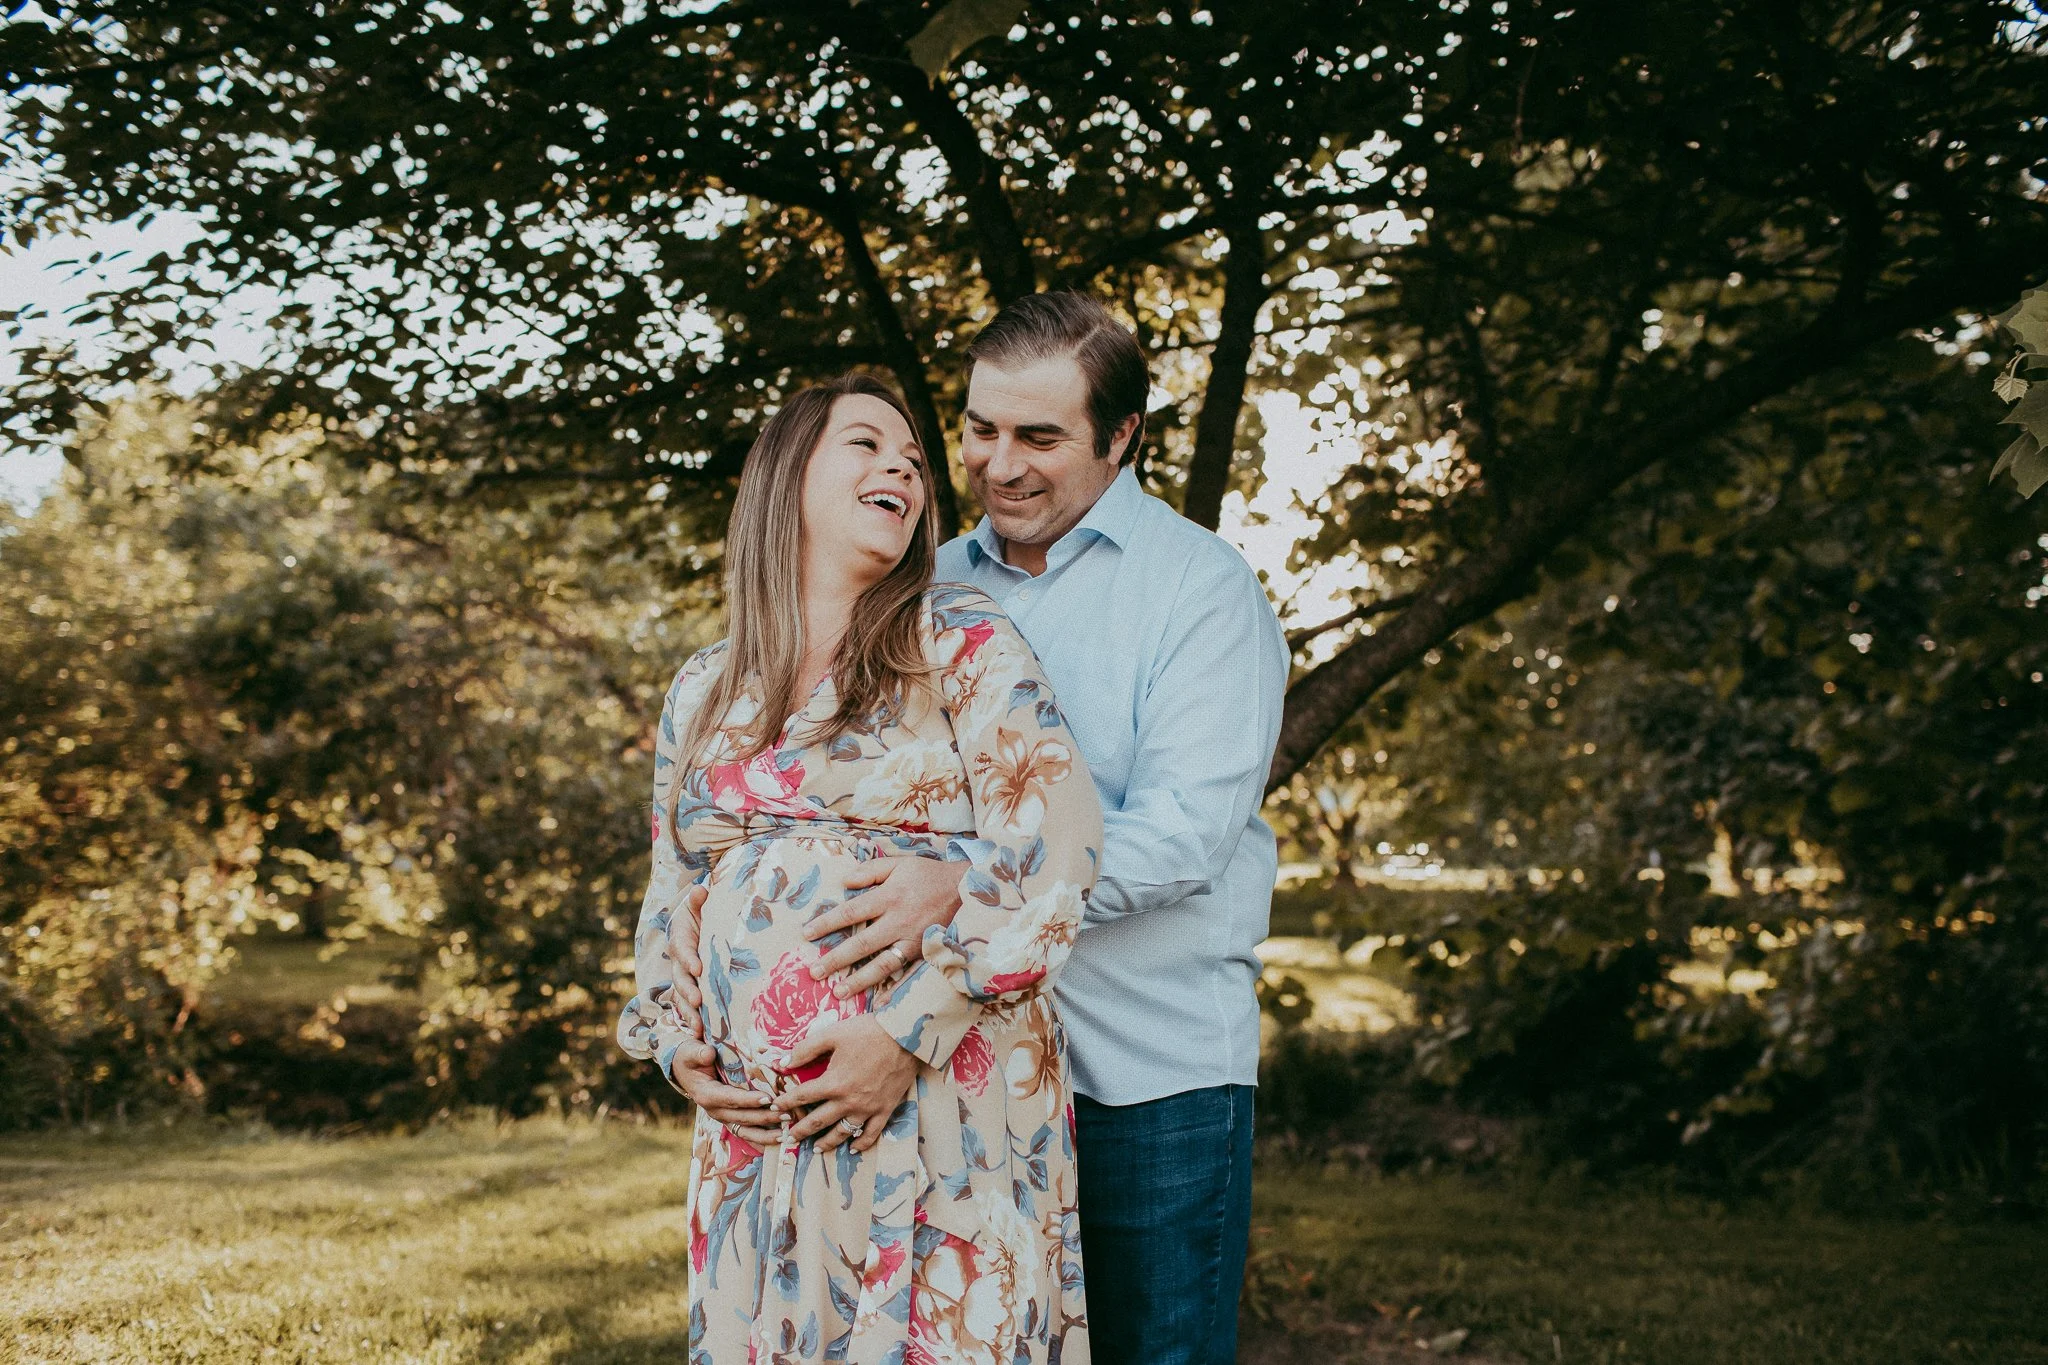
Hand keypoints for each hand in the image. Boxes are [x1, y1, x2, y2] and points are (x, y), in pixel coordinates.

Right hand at [669, 1053, 784, 1146]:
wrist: (683, 1069)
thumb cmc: (690, 1057)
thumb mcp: (690, 1052)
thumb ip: (699, 1053)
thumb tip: (708, 1053)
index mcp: (706, 1095)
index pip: (731, 1099)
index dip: (749, 1100)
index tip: (768, 1098)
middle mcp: (715, 1110)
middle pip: (743, 1117)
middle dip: (765, 1117)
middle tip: (788, 1113)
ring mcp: (723, 1117)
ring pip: (746, 1130)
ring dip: (766, 1133)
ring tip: (787, 1132)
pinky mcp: (729, 1119)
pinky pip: (746, 1132)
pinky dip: (762, 1137)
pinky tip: (779, 1139)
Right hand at [671, 883, 709, 1025]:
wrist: (705, 925)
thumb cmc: (705, 913)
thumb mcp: (701, 905)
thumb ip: (699, 900)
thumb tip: (701, 889)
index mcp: (681, 938)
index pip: (681, 948)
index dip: (688, 958)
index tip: (698, 968)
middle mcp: (679, 961)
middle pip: (679, 978)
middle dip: (688, 991)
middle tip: (699, 1001)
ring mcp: (684, 978)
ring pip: (682, 997)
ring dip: (689, 1012)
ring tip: (699, 1027)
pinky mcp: (693, 991)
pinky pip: (689, 1007)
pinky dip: (694, 1020)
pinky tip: (703, 1035)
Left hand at [772, 1016, 918, 1153]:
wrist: (906, 1036)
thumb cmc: (868, 1031)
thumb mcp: (833, 1034)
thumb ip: (805, 1049)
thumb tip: (782, 1062)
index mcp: (833, 1082)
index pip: (802, 1097)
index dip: (786, 1103)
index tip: (775, 1108)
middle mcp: (848, 1101)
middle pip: (818, 1121)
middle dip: (800, 1130)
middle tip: (789, 1137)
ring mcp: (867, 1109)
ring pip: (842, 1132)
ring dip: (826, 1143)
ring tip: (815, 1149)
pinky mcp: (885, 1110)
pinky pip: (871, 1134)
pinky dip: (861, 1144)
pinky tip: (852, 1148)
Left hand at [804, 856, 964, 997]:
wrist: (968, 890)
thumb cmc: (929, 875)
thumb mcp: (900, 863)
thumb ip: (871, 871)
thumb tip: (844, 882)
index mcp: (889, 897)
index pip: (850, 913)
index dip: (827, 924)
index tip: (806, 934)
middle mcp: (898, 922)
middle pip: (861, 944)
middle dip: (835, 959)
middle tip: (814, 972)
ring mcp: (913, 941)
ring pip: (881, 965)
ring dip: (858, 981)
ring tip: (838, 992)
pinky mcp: (925, 953)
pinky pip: (907, 975)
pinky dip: (894, 991)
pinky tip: (879, 1004)